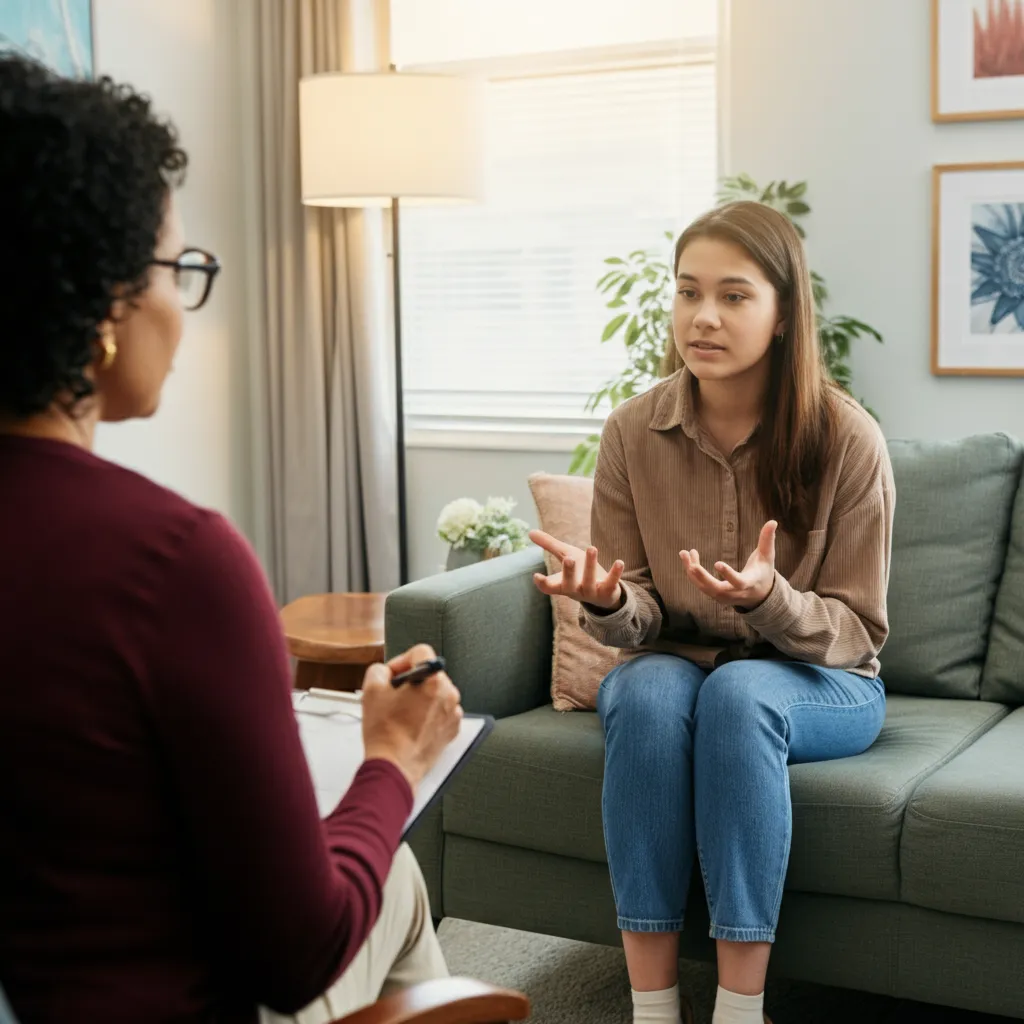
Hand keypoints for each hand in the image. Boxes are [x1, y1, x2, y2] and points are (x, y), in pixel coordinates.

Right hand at [361, 644, 462, 790]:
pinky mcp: (453, 729)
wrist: (394, 766)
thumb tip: (387, 671)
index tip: (393, 674)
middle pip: (429, 673)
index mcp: (432, 679)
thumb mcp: (371, 690)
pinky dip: (429, 714)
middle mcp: (448, 693)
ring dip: (420, 697)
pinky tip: (412, 724)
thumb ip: (379, 669)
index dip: (402, 660)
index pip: (420, 652)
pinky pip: (442, 711)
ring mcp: (453, 712)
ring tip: (402, 713)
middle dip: (411, 681)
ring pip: (436, 692)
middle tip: (394, 695)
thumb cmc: (385, 733)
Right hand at [528, 529, 624, 609]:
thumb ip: (549, 545)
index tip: (536, 576)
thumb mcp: (565, 556)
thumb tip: (530, 532)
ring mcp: (591, 592)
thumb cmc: (579, 572)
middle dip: (568, 572)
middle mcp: (575, 590)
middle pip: (569, 583)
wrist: (602, 593)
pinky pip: (611, 583)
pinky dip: (615, 573)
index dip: (542, 584)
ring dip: (591, 565)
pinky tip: (619, 562)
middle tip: (568, 558)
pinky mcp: (608, 591)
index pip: (549, 587)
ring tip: (591, 548)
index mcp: (562, 584)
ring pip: (590, 581)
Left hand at [679, 520, 777, 608]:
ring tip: (684, 553)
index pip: (738, 582)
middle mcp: (734, 593)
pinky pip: (700, 585)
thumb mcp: (767, 557)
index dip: (728, 574)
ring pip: (703, 586)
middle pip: (715, 588)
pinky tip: (687, 557)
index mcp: (748, 584)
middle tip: (692, 565)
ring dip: (692, 571)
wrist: (758, 596)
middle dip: (702, 577)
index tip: (717, 563)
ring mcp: (722, 597)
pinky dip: (692, 572)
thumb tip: (773, 521)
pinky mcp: (714, 596)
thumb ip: (767, 540)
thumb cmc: (763, 573)